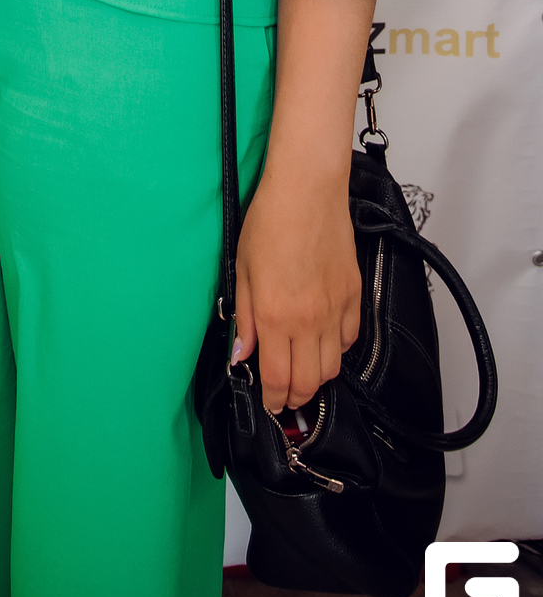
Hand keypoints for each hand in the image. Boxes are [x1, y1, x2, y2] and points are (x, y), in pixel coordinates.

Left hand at [232, 162, 360, 414]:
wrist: (307, 192)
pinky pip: (349, 339)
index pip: (277, 378)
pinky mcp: (354, 296)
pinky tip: (323, 342)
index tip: (269, 404)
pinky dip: (337, 350)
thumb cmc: (269, 222)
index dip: (273, 399)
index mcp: (273, 315)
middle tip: (285, 398)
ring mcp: (334, 310)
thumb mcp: (242, 269)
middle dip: (295, 398)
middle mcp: (307, 320)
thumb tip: (242, 354)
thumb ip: (243, 316)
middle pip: (308, 383)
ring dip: (317, 378)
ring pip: (332, 367)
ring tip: (303, 373)